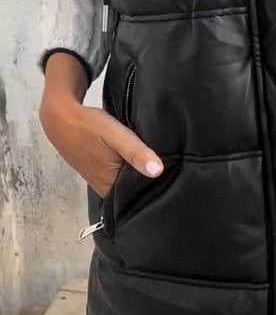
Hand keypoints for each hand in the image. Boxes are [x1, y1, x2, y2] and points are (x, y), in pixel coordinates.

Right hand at [40, 54, 162, 197]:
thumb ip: (135, 152)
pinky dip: (131, 170)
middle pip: (136, 191)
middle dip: (152, 184)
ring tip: (163, 169)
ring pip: (128, 183)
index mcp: (110, 187)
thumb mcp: (115, 135)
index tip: (176, 185)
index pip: (142, 197)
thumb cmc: (88, 126)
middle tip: (174, 174)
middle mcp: (106, 189)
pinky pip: (120, 176)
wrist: (59, 117)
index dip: (159, 191)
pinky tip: (142, 163)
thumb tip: (158, 171)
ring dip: (141, 176)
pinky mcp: (99, 173)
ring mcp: (101, 182)